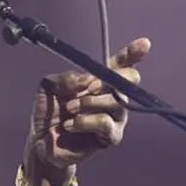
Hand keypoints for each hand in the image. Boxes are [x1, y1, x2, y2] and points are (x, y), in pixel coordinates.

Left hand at [24, 37, 149, 185]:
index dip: (133, 53)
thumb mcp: (49, 88)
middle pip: (130, 80)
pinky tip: (70, 124)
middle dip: (108, 80)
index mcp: (100, 81)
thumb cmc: (50, 112)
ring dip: (88, 103)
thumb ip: (64, 78)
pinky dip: (84, 121)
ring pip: (116, 102)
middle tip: (88, 87)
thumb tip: (85, 79)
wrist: (42, 141)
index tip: (143, 44)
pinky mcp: (111, 136)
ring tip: (69, 109)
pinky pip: (105, 123)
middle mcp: (113, 96)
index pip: (121, 64)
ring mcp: (115, 117)